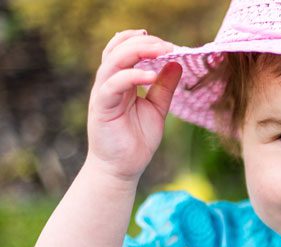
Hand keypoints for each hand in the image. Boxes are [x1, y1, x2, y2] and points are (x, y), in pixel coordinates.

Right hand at [86, 29, 181, 181]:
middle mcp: (109, 83)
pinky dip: (132, 76)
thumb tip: (177, 63)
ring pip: (113, 61)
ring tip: (161, 51)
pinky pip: (113, 85)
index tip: (167, 44)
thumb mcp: (157, 109)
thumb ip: (164, 87)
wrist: (122, 169)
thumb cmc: (137, 140)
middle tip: (167, 45)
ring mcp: (103, 93)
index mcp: (121, 81)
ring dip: (137, 52)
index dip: (143, 41)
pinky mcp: (101, 107)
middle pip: (118, 50)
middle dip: (143, 42)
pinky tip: (151, 76)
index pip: (125, 50)